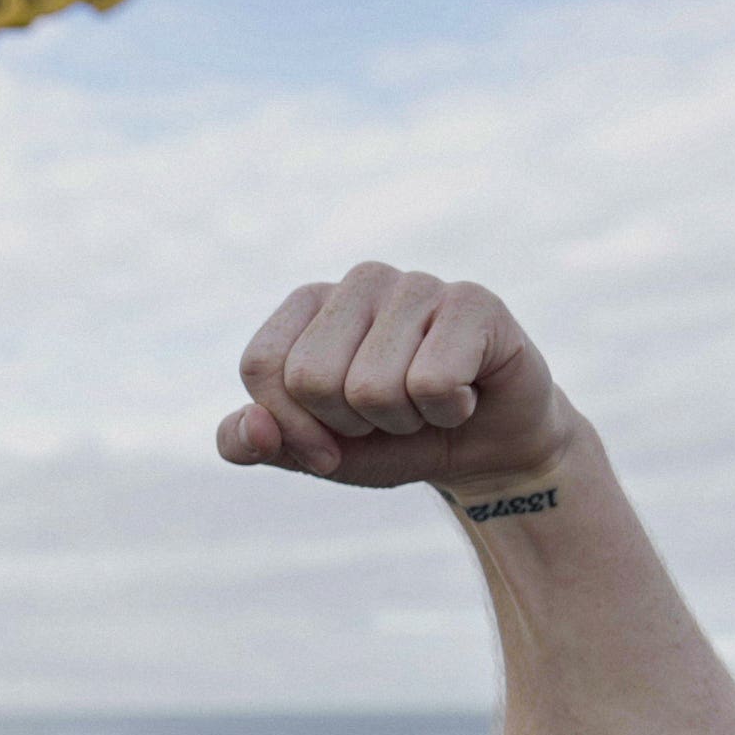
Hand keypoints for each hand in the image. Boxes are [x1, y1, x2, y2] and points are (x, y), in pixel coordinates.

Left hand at [216, 265, 577, 491]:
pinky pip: (432, 384)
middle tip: (391, 414)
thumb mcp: (313, 452)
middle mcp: (359, 281)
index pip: (261, 366)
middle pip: (311, 379)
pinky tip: (466, 394)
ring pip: (372, 388)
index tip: (331, 442)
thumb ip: (255, 442)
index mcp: (308, 303)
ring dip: (404, 421)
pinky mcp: (473, 302)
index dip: (294, 427)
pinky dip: (449, 412)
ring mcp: (417, 284)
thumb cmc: (394, 439)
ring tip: (428, 402)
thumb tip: (248, 424)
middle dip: (352, 425)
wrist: (486, 449)